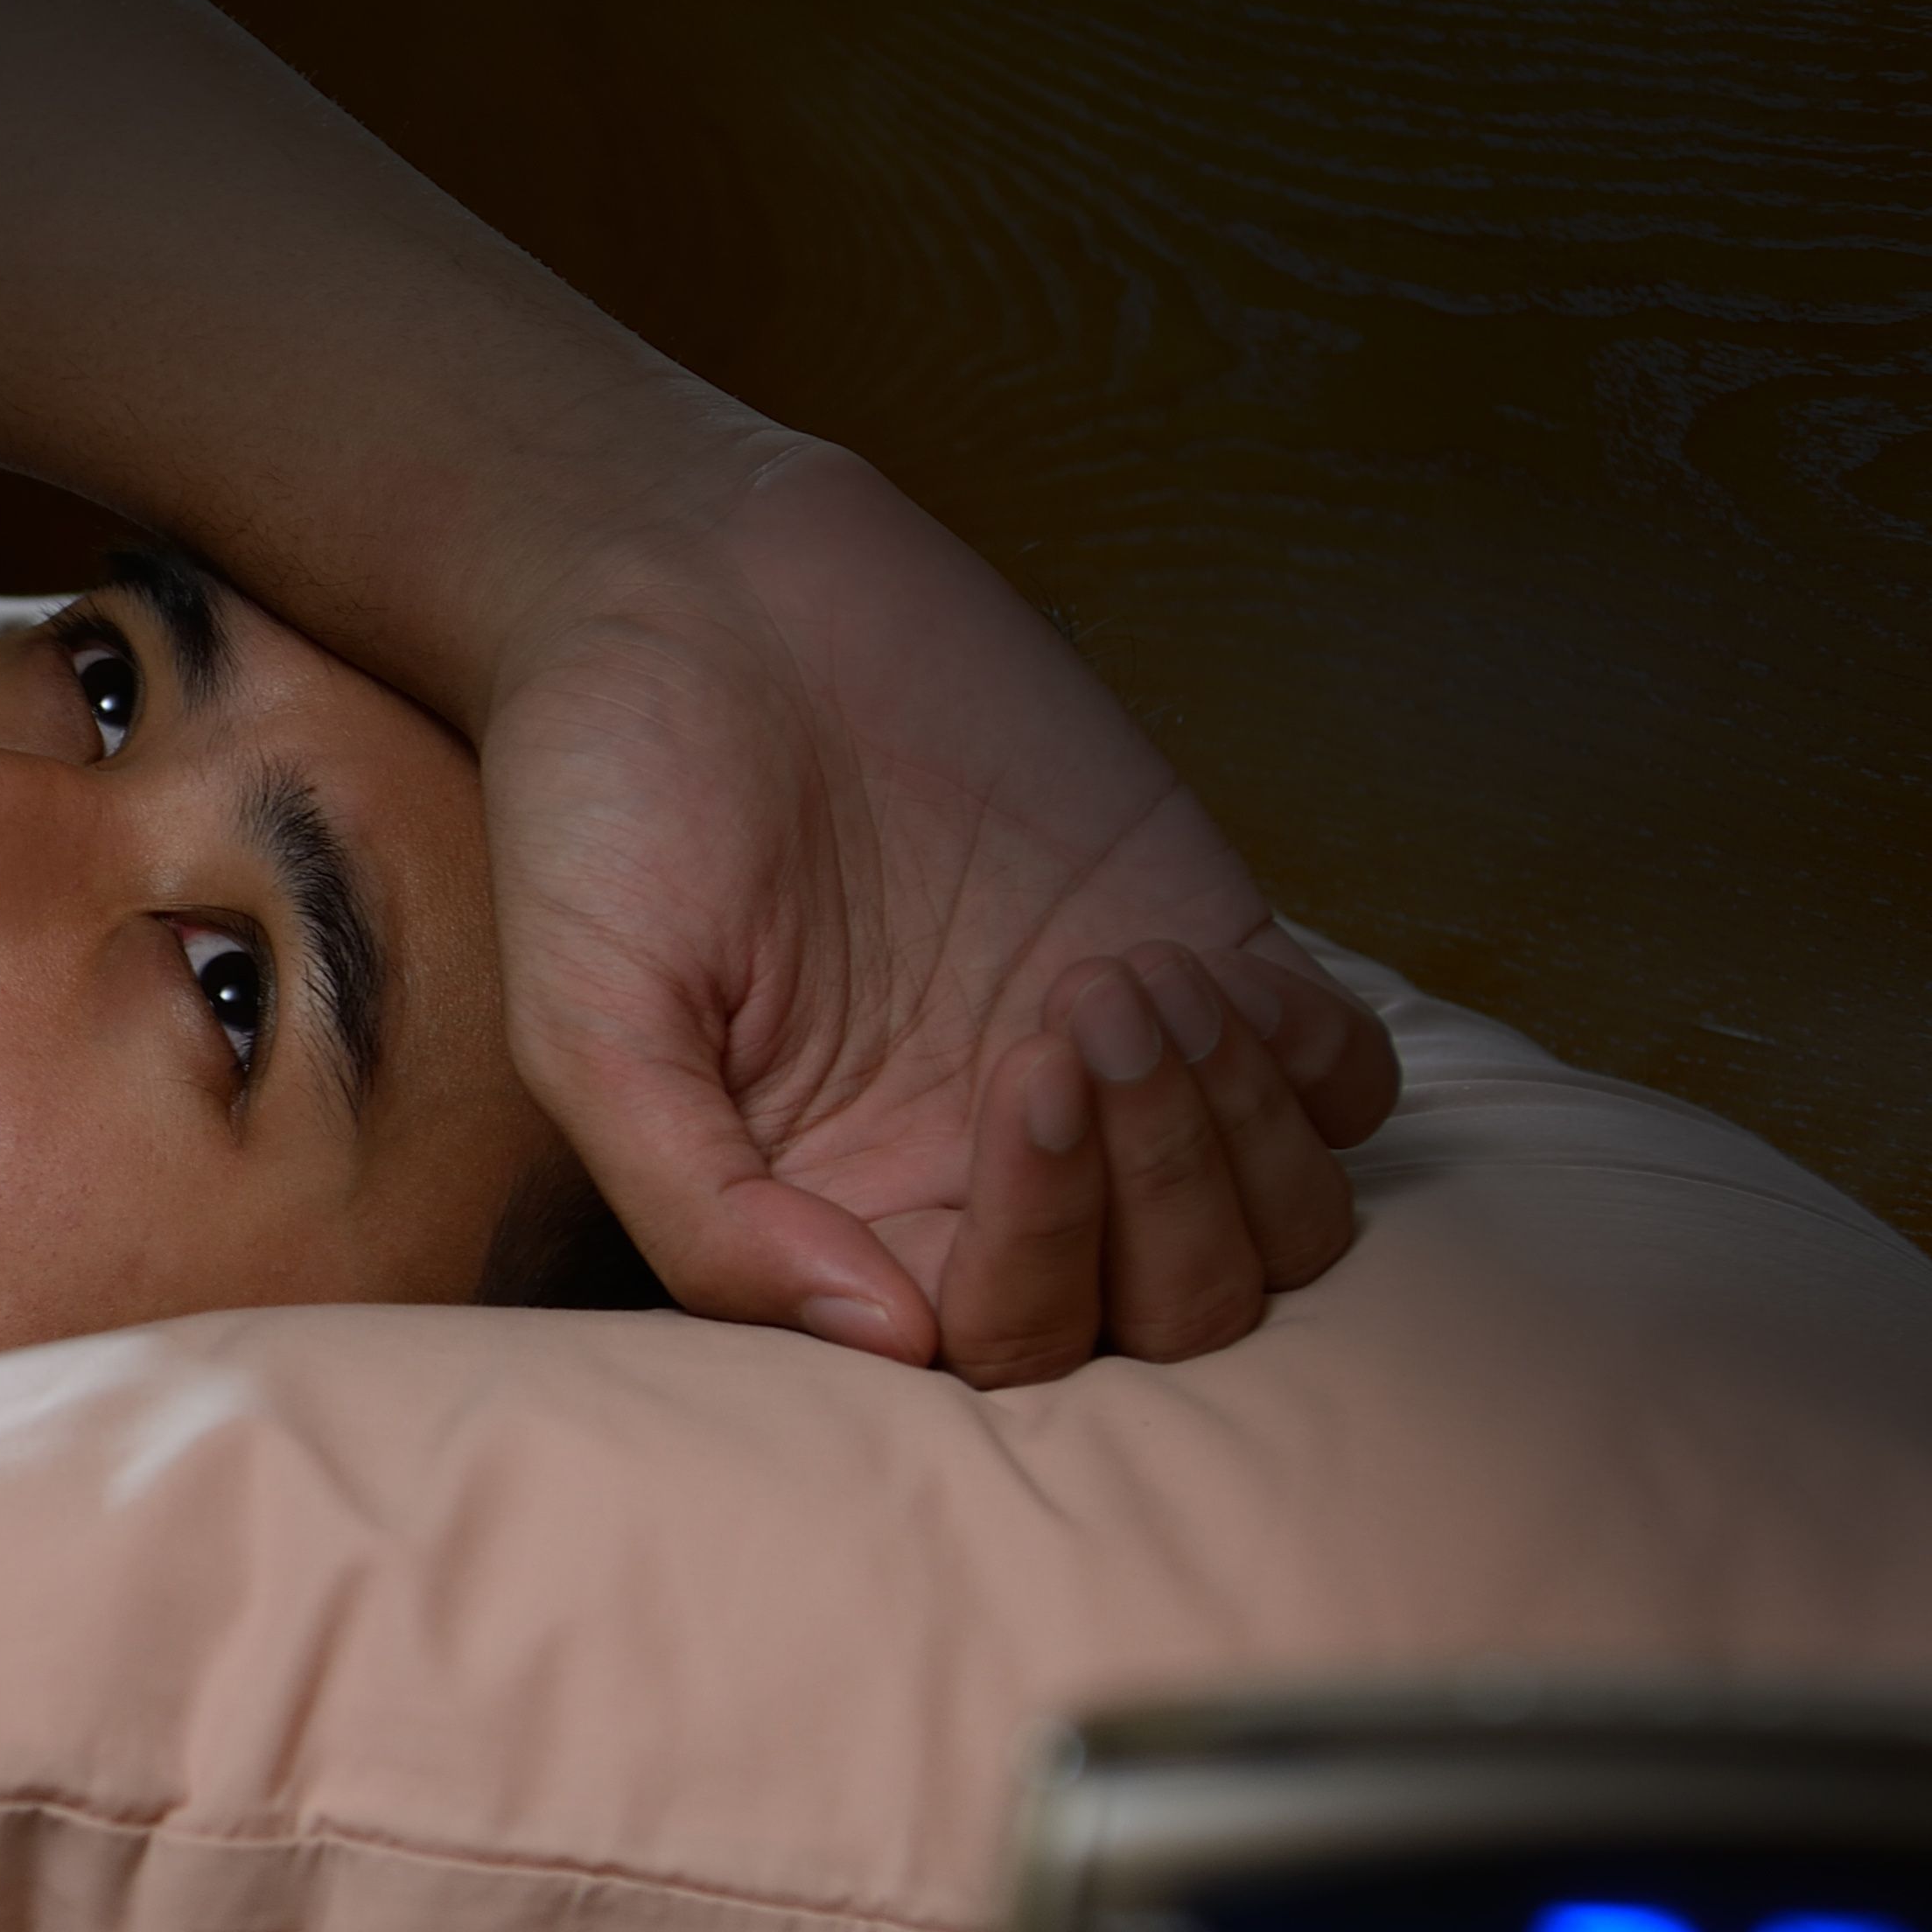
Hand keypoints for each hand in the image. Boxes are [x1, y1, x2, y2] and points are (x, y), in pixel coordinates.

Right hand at [475, 443, 1395, 1379]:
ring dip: (1238, 1140)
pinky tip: (1214, 969)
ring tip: (1134, 985)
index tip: (1014, 1086)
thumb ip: (704, 1206)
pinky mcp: (1195, 940)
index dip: (1039, 1263)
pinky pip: (1343, 1081)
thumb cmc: (607, 803)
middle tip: (1072, 1027)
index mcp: (854, 1211)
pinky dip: (1316, 1062)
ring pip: (1277, 1225)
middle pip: (1165, 1313)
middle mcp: (997, 1166)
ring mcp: (1112, 1063)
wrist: (688, 586)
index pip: (1005, 1345)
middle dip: (1157, 1203)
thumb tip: (885, 1340)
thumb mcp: (588, 1022)